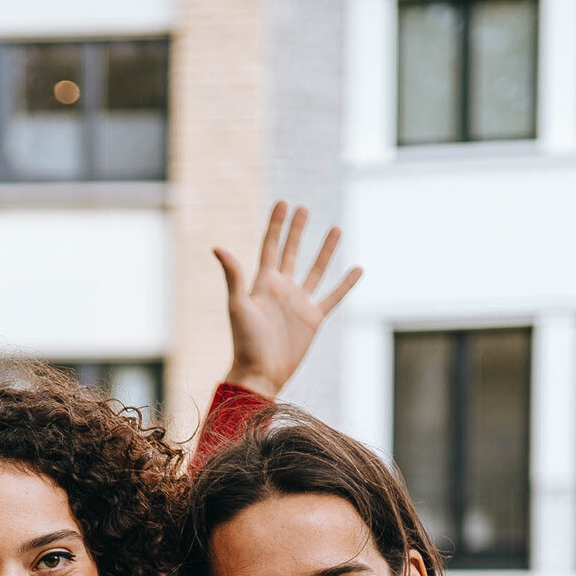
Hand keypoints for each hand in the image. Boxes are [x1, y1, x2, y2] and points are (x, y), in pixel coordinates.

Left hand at [219, 201, 362, 398]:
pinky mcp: (313, 318)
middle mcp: (282, 289)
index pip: (270, 246)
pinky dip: (346, 283)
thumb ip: (233, 275)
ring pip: (315, 269)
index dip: (276, 225)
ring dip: (325, 250)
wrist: (260, 373)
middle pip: (291, 252)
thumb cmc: (245, 341)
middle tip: (303, 208)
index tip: (283, 203)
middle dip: (297, 230)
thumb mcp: (238, 305)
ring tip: (336, 228)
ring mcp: (299, 302)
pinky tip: (358, 269)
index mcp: (263, 283)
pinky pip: (333, 296)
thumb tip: (217, 247)